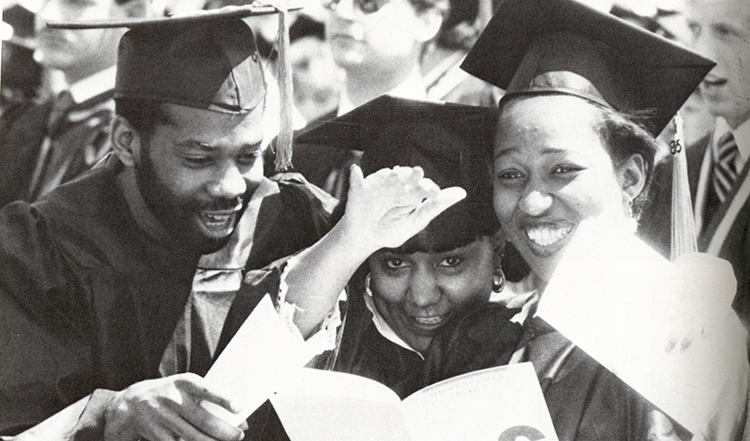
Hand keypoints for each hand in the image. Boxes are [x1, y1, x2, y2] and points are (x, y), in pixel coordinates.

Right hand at [103, 373, 243, 440]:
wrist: (129, 405)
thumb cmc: (166, 393)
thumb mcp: (183, 387)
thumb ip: (206, 398)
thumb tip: (235, 416)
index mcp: (183, 383)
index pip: (206, 390)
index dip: (223, 399)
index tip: (239, 407)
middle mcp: (173, 400)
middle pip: (203, 420)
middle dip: (225, 431)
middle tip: (239, 435)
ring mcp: (164, 419)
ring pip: (194, 437)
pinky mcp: (158, 436)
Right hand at [341, 165, 465, 252]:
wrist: (366, 240)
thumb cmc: (391, 230)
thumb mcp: (416, 221)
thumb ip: (436, 206)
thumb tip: (462, 192)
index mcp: (410, 192)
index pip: (422, 185)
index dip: (427, 187)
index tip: (433, 192)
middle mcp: (395, 185)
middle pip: (405, 176)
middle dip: (411, 175)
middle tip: (417, 174)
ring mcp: (377, 185)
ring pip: (384, 176)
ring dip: (388, 174)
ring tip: (393, 174)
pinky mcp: (359, 189)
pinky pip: (356, 180)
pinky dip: (355, 175)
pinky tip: (356, 171)